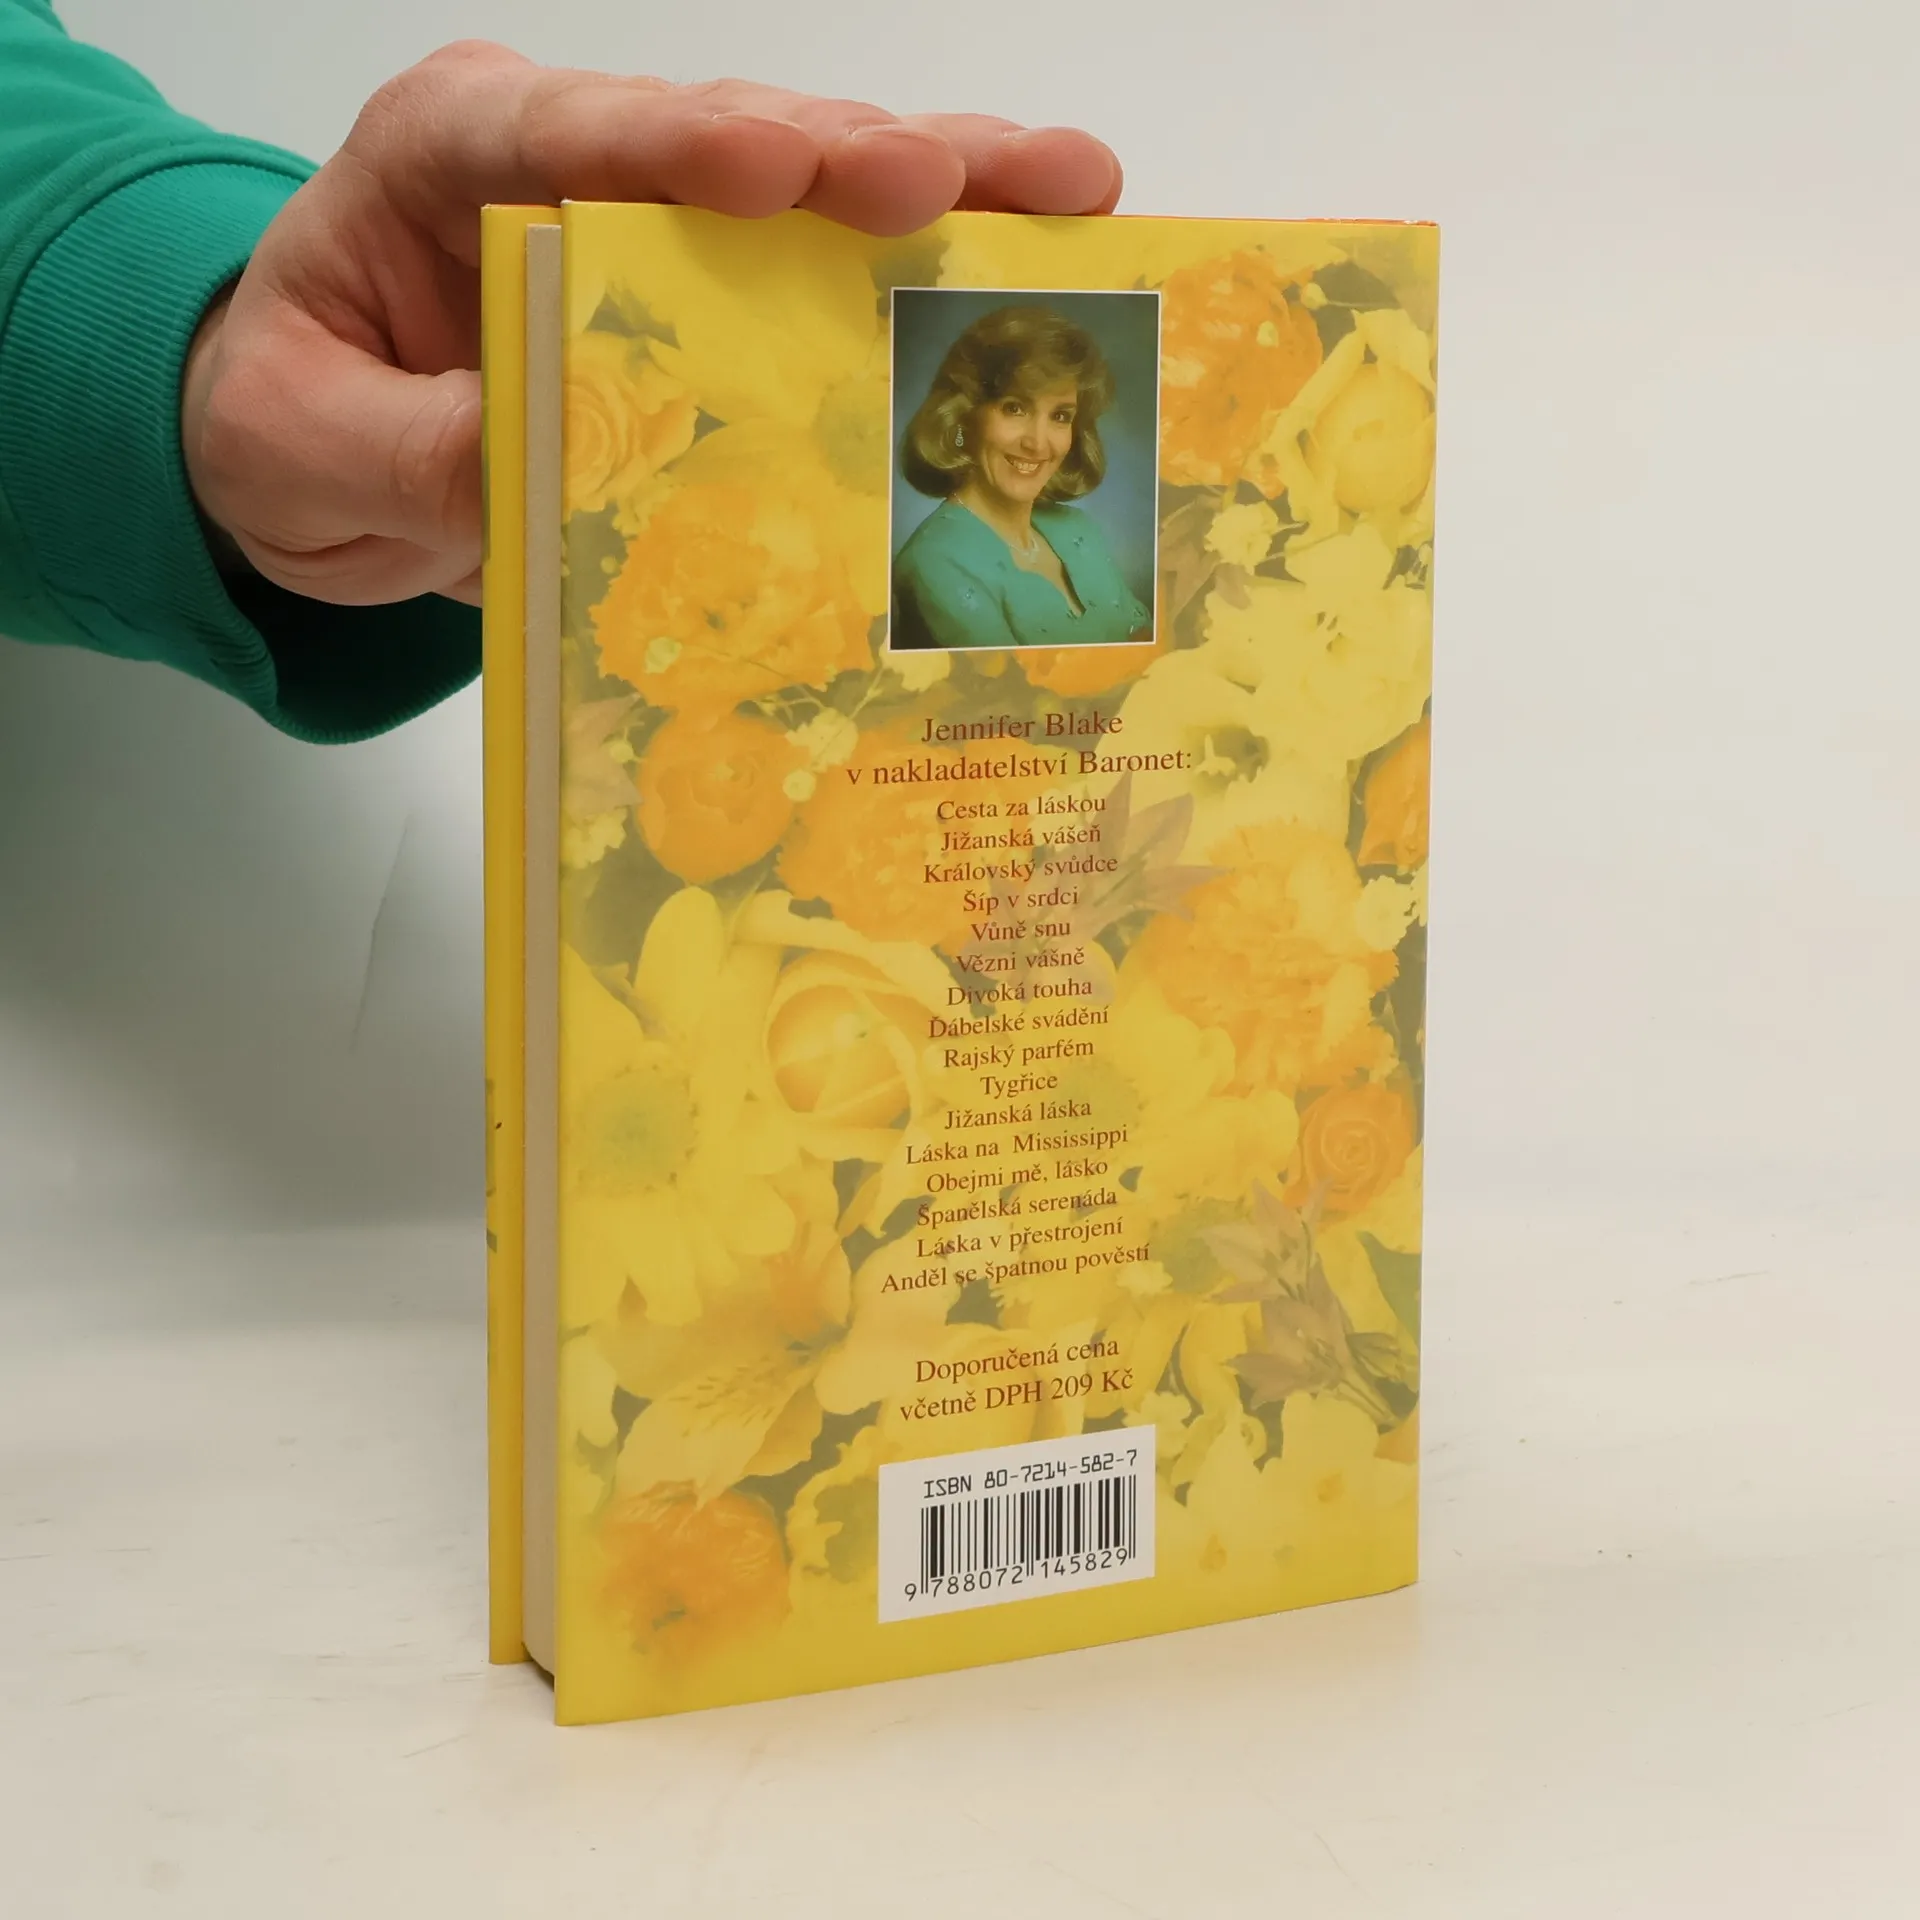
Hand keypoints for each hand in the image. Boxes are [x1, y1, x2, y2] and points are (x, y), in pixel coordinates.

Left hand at [179, 44, 1123, 608]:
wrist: (316, 466)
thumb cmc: (293, 420)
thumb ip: (417, 456)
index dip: (684, 142)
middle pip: (735, 141)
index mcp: (452, 158)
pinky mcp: (713, 311)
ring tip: (1073, 197)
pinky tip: (1035, 277)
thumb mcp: (307, 450)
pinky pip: (828, 290)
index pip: (572, 129)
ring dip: (949, 202)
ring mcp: (661, 233)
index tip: (778, 163)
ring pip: (815, 199)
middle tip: (985, 180)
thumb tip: (552, 474)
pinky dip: (927, 294)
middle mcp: (580, 168)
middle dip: (867, 160)